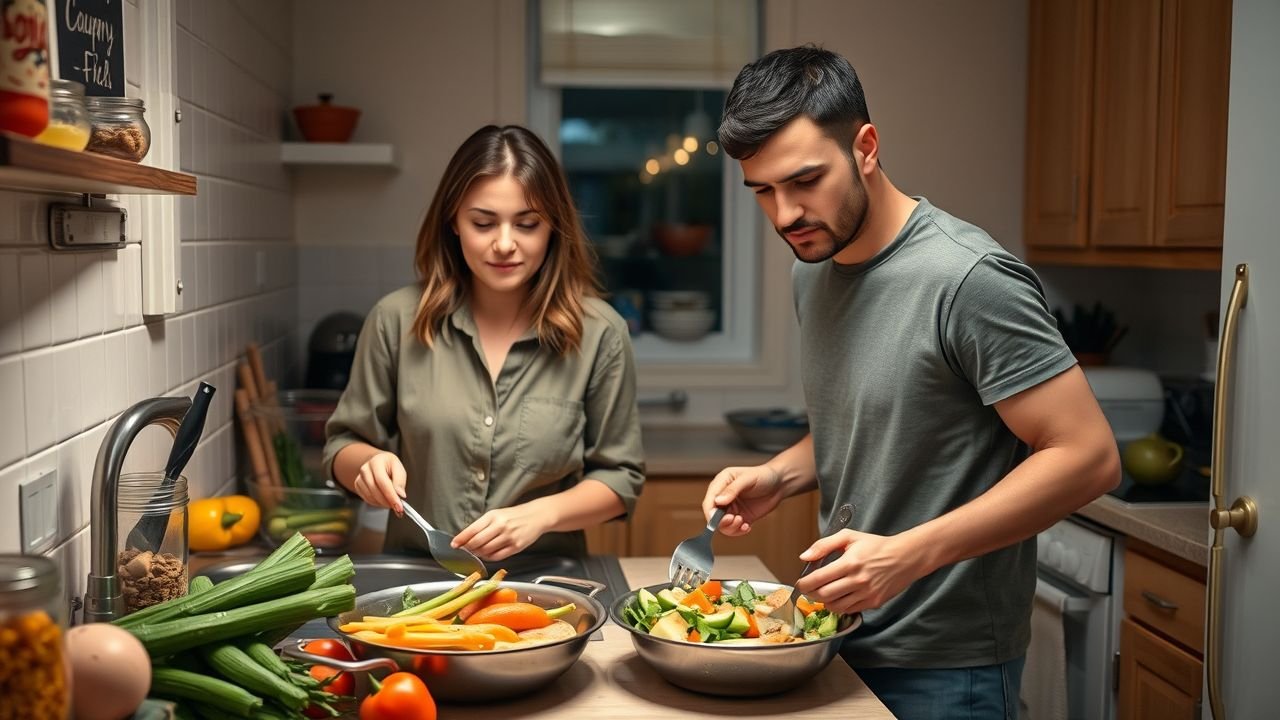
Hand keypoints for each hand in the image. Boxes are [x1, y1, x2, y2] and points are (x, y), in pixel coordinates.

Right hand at [352, 452, 406, 511]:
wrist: (380, 463)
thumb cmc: (390, 466)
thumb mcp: (399, 470)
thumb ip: (400, 482)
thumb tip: (400, 494)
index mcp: (377, 462)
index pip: (383, 482)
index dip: (391, 496)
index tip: (399, 506)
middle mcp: (365, 469)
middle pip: (375, 490)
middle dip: (387, 502)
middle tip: (398, 508)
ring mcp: (359, 477)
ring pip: (370, 496)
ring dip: (382, 503)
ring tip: (392, 503)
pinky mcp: (357, 485)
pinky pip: (367, 498)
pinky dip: (377, 503)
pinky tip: (384, 501)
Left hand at [452, 503, 551, 561]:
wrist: (537, 516)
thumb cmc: (515, 515)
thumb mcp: (497, 514)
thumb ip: (483, 525)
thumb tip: (466, 537)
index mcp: (493, 516)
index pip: (472, 529)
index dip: (461, 539)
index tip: (454, 544)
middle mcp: (500, 526)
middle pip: (477, 542)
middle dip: (468, 548)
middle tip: (464, 551)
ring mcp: (508, 537)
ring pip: (486, 551)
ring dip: (478, 554)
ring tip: (476, 552)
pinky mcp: (516, 547)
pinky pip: (497, 556)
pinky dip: (489, 557)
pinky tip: (487, 555)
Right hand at [702, 465, 785, 536]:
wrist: (779, 484)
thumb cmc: (764, 475)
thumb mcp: (748, 479)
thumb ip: (732, 489)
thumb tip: (718, 501)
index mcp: (721, 482)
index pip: (709, 500)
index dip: (710, 511)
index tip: (716, 518)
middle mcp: (724, 496)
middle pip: (713, 515)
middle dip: (721, 521)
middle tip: (735, 519)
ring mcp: (732, 508)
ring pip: (722, 524)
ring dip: (731, 527)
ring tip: (743, 522)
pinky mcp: (740, 517)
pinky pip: (733, 529)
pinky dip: (738, 531)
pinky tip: (747, 526)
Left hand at [793, 530, 928, 614]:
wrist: (905, 557)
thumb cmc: (876, 545)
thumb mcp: (849, 537)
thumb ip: (824, 545)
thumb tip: (804, 557)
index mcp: (850, 562)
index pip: (819, 579)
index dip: (804, 584)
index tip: (800, 584)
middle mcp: (858, 580)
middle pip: (824, 595)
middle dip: (812, 594)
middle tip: (809, 589)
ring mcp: (866, 594)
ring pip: (836, 606)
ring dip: (824, 602)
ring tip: (823, 594)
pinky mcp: (874, 602)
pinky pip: (850, 610)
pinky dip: (839, 606)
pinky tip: (838, 598)